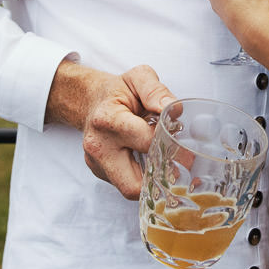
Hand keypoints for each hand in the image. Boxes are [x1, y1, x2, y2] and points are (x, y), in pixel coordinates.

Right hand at [75, 63, 175, 199]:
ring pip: (129, 190)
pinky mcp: (97, 171)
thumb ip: (156, 91)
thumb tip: (174, 111)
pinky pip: (123, 184)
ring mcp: (95, 162)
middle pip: (133, 185)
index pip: (147, 143)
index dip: (168, 142)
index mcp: (108, 120)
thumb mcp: (138, 78)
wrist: (90, 99)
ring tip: (159, 160)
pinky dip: (139, 176)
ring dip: (149, 179)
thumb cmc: (117, 91)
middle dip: (157, 179)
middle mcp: (98, 146)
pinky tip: (145, 159)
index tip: (178, 139)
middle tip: (174, 164)